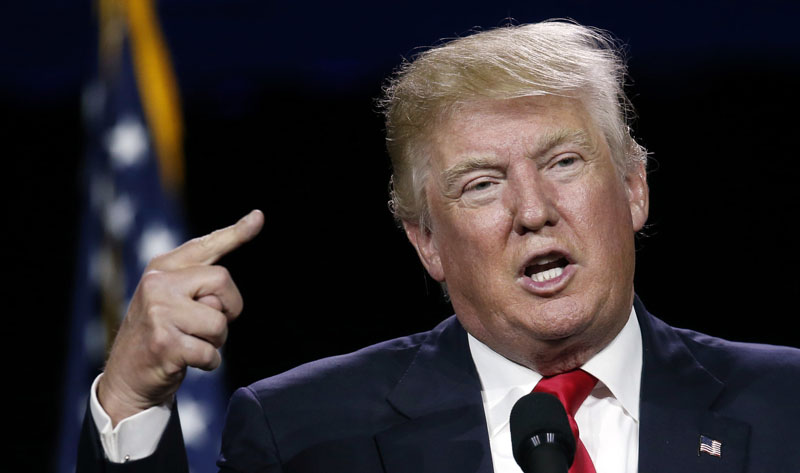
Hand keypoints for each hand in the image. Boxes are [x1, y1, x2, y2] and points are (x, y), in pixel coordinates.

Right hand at [97, 210, 263, 425]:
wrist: (127, 377)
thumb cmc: (162, 333)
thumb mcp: (172, 298)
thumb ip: (199, 279)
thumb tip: (240, 242)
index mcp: (162, 268)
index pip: (206, 246)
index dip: (236, 233)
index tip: (258, 217)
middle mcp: (158, 283)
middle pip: (222, 281)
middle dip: (229, 308)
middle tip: (209, 325)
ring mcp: (159, 312)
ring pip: (219, 322)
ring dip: (216, 341)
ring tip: (192, 343)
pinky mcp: (164, 343)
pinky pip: (211, 352)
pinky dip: (209, 362)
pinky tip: (187, 361)